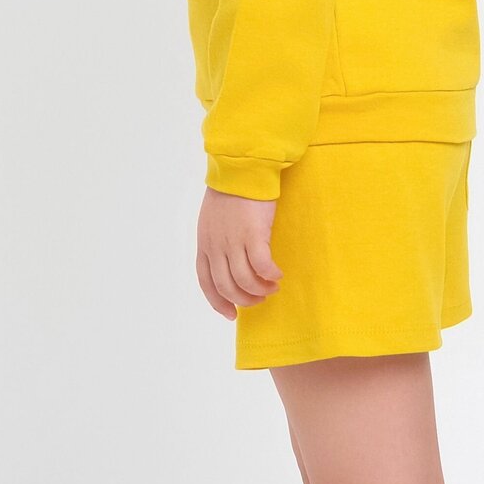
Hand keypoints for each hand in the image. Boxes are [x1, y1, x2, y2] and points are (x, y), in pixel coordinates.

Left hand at [195, 185, 283, 318]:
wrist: (242, 169)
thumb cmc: (232, 190)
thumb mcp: (213, 219)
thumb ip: (217, 240)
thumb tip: (229, 261)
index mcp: (205, 243)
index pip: (206, 282)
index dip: (218, 302)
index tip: (231, 314)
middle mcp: (216, 246)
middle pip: (227, 286)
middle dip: (244, 299)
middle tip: (260, 299)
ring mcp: (234, 241)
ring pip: (245, 281)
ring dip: (260, 290)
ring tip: (272, 287)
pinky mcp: (254, 234)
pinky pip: (262, 266)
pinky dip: (270, 275)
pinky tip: (278, 274)